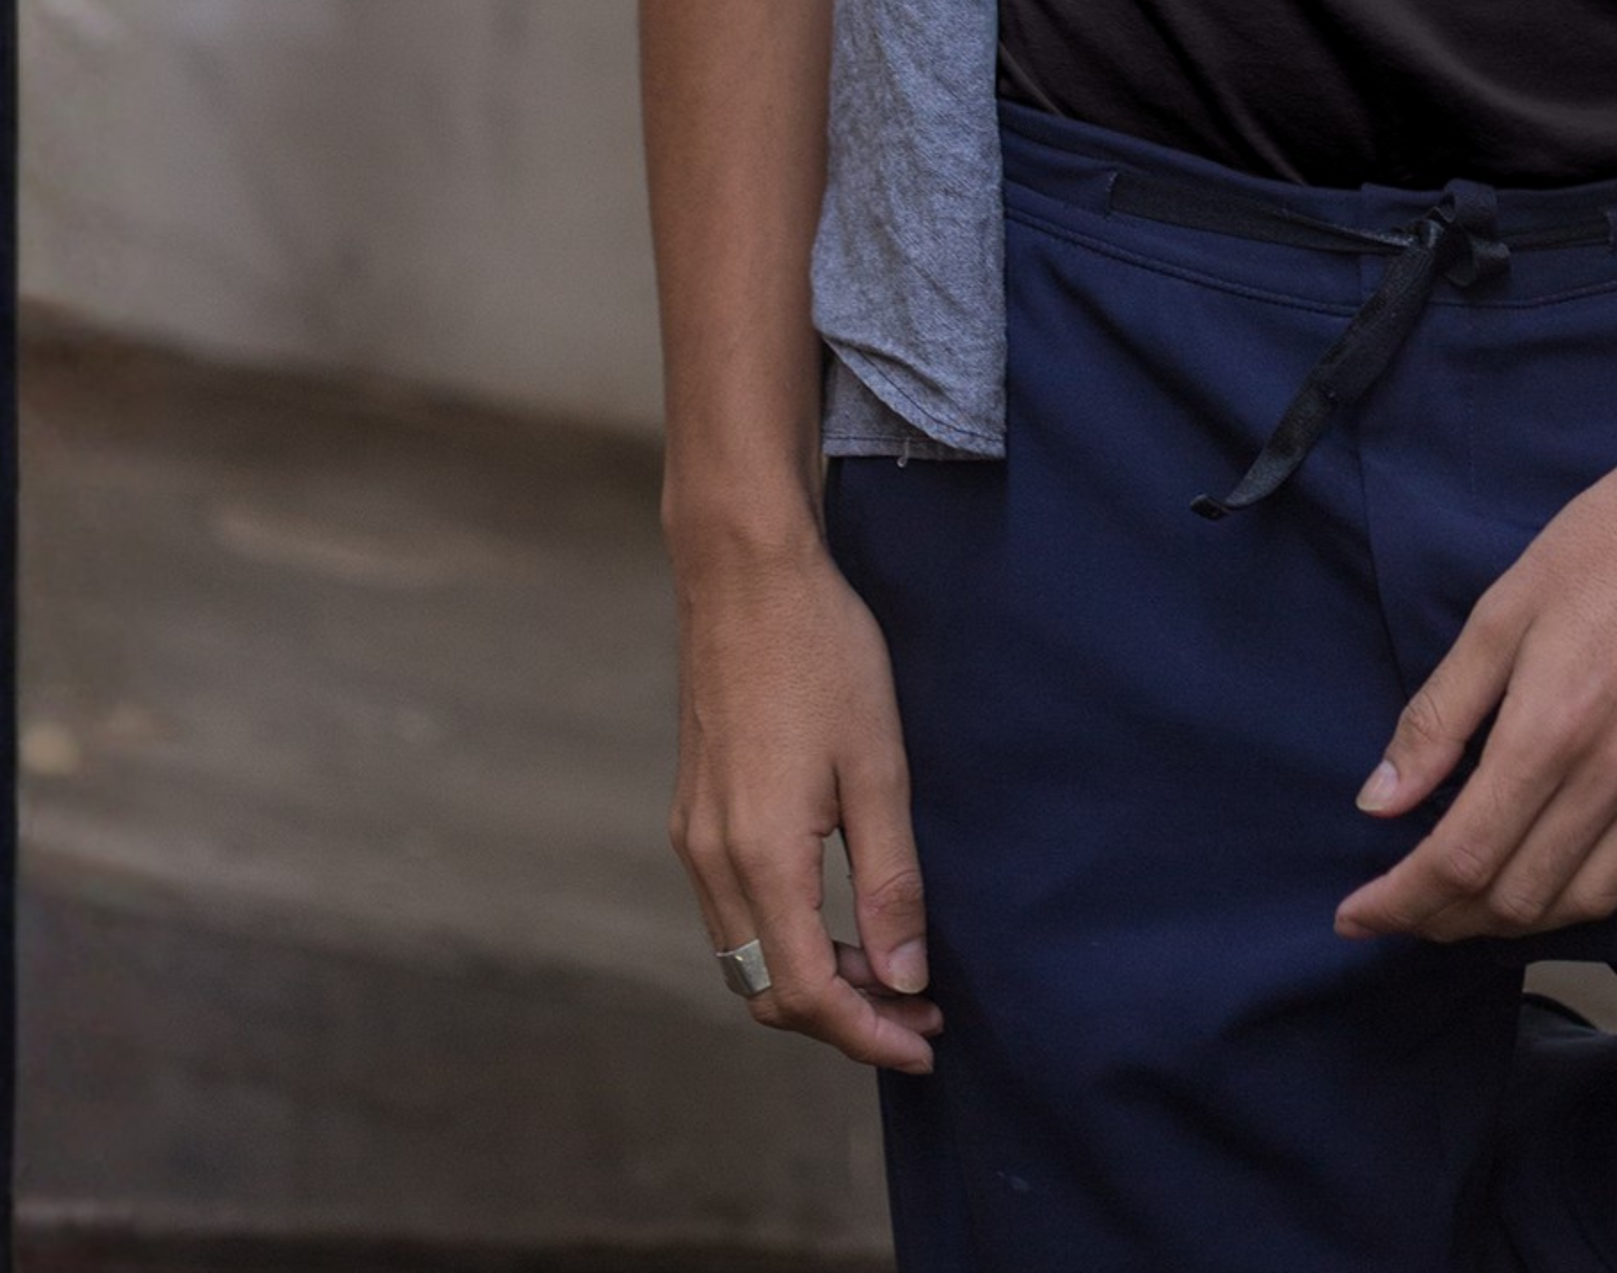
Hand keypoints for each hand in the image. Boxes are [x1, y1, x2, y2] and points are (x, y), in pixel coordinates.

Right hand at [665, 529, 943, 1070]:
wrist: (746, 574)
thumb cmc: (822, 653)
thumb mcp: (878, 764)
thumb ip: (890, 880)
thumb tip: (902, 976)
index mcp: (759, 853)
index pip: (804, 993)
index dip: (866, 1034)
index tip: (925, 1041)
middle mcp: (711, 859)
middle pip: (768, 990)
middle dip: (843, 1018)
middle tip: (919, 1009)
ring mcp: (693, 837)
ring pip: (746, 957)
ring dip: (813, 981)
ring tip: (888, 968)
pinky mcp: (692, 813)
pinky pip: (732, 914)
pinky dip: (783, 938)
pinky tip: (836, 917)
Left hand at [1336, 357, 1616, 942]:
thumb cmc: (1612, 538)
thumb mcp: (1504, 608)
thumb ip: (1439, 714)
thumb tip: (1380, 801)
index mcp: (1553, 727)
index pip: (1463, 859)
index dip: (1400, 903)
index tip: (1355, 916)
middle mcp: (1616, 775)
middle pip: (1518, 898)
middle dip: (1444, 919)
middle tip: (1400, 905)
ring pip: (1583, 903)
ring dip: (1513, 920)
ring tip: (1463, 901)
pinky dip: (1584, 896)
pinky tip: (1550, 872)